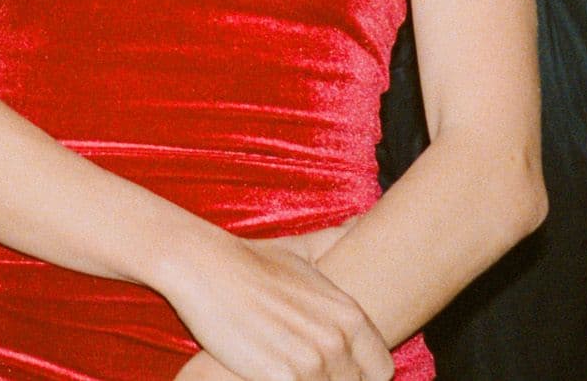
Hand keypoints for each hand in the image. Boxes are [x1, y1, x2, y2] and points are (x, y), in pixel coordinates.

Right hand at [158, 228, 392, 380]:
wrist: (206, 267)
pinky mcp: (281, 377)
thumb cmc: (253, 261)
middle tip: (302, 361)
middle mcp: (338, 340)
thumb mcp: (303, 251)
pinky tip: (266, 369)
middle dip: (332, 379)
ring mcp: (311, 362)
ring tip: (284, 362)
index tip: (339, 367)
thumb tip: (359, 222)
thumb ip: (337, 242)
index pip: (381, 369)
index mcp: (350, 315)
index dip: (361, 372)